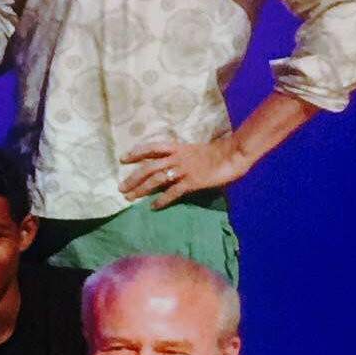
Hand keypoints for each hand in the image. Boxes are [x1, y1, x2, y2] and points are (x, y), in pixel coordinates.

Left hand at [118, 135, 247, 208]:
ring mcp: (184, 169)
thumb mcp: (194, 151)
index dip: (136, 153)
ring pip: (156, 179)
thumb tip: (169, 168)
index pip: (152, 148)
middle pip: (149, 167)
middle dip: (133, 178)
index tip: (122, 159)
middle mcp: (177, 158)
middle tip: (121, 188)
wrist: (234, 153)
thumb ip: (181, 158)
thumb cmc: (218, 153)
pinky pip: (173, 191)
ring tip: (130, 198)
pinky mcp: (193, 181)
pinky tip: (153, 206)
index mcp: (178, 148)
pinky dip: (162, 199)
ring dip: (141, 189)